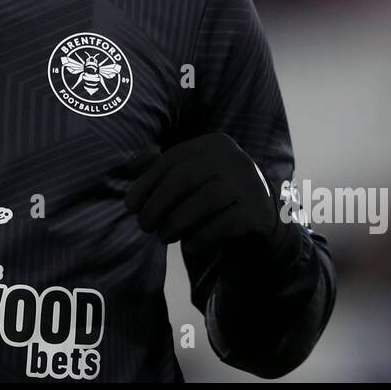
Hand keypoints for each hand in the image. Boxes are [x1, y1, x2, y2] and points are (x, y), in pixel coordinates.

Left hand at [123, 133, 298, 263]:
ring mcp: (250, 183)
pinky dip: (201, 236)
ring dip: (176, 222)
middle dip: (158, 204)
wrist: (260, 220)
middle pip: (185, 178)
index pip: (172, 159)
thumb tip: (130, 164)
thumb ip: (162, 168)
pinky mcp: (259, 211)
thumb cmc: (214, 196)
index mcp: (214, 144)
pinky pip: (224, 224)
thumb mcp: (191, 177)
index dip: (146, 183)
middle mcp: (235, 157)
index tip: (130, 206)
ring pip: (204, 200)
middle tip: (144, 226)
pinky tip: (189, 245)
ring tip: (163, 237)